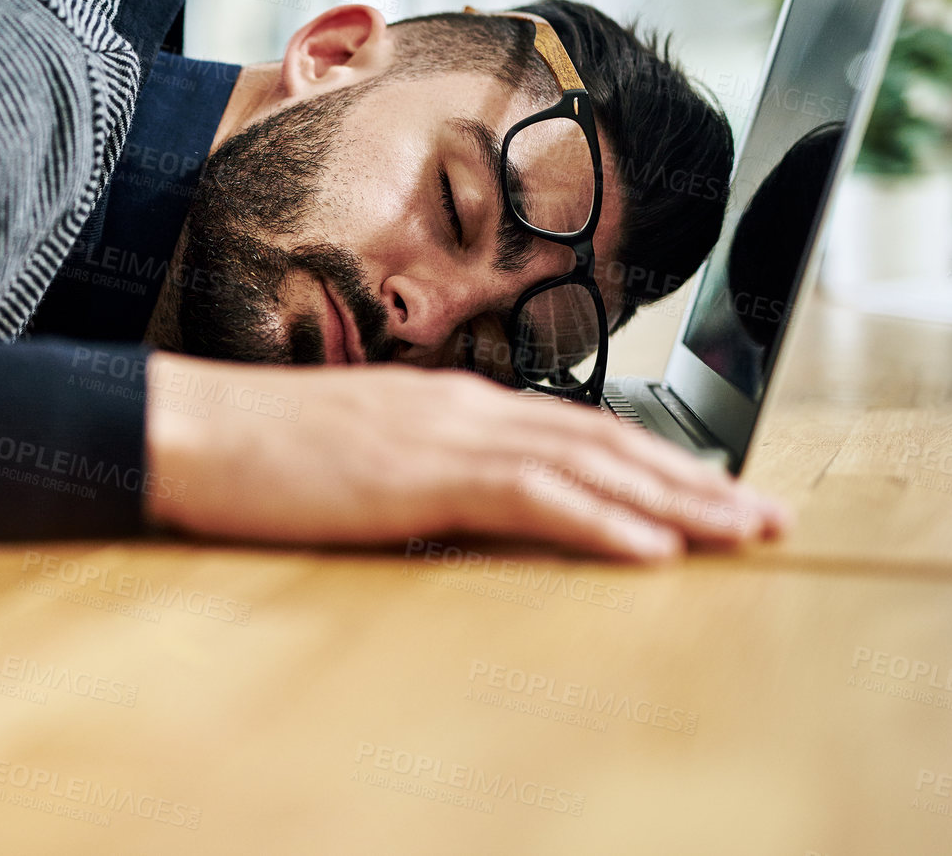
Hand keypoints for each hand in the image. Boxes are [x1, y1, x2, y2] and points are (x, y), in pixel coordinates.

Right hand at [142, 352, 789, 561]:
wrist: (186, 426)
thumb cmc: (255, 448)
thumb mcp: (356, 454)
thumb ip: (420, 469)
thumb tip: (466, 505)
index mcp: (450, 402)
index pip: (575, 429)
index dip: (654, 460)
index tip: (710, 491)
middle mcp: (465, 406)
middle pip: (606, 439)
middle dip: (694, 479)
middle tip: (765, 516)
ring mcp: (446, 432)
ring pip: (590, 463)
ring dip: (675, 500)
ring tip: (740, 532)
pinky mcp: (422, 471)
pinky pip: (535, 496)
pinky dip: (603, 521)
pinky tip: (653, 548)